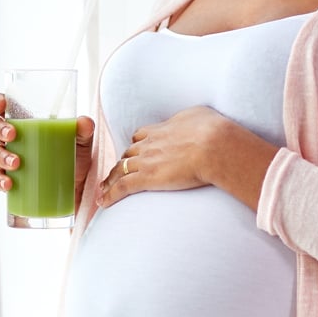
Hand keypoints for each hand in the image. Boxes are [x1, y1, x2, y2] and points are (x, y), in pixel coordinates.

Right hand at [0, 93, 95, 207]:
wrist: (77, 188)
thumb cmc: (74, 158)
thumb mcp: (82, 142)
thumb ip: (84, 130)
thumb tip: (84, 122)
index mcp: (26, 124)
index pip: (4, 108)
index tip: (1, 106)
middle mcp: (14, 140)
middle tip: (11, 135)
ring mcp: (10, 159)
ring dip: (0, 156)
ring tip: (15, 162)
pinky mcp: (12, 180)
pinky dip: (0, 181)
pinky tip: (8, 183)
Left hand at [96, 105, 276, 209]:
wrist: (213, 145)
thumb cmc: (213, 129)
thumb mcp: (199, 115)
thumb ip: (191, 120)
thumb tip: (195, 121)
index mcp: (162, 129)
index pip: (140, 136)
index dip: (137, 145)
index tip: (135, 151)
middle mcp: (150, 143)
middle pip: (128, 153)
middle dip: (122, 162)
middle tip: (117, 172)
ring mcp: (146, 161)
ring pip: (120, 169)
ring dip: (111, 178)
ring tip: (105, 187)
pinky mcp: (147, 178)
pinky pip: (122, 187)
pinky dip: (110, 194)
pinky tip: (104, 202)